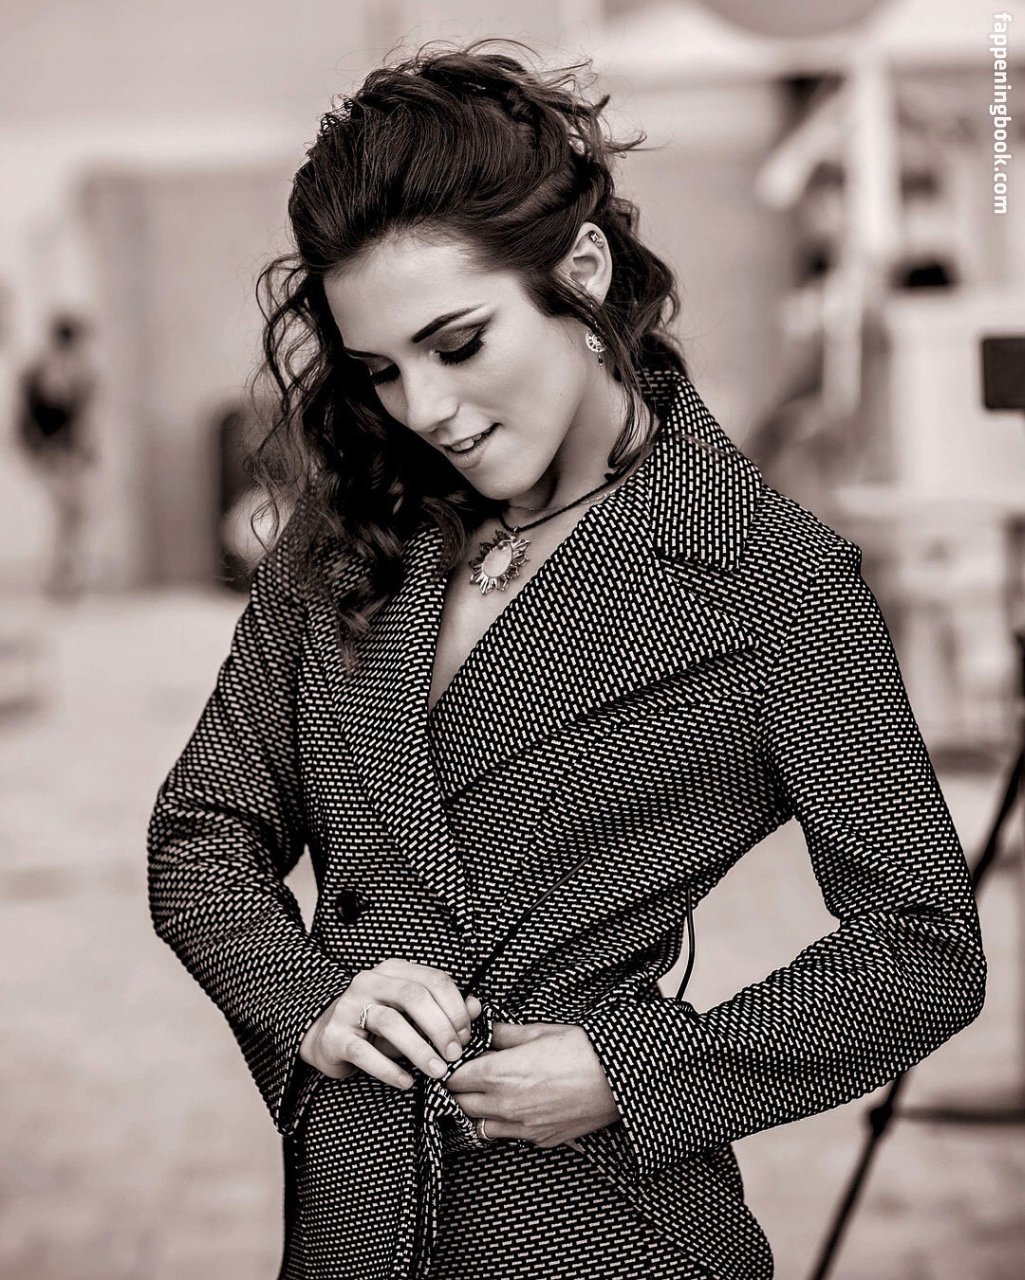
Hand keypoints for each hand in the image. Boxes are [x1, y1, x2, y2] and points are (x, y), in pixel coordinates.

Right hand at [299, 957, 482, 1089]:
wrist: (326, 1036)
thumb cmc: (376, 1024)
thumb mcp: (410, 1014)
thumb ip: (443, 1009)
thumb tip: (476, 1007)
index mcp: (394, 970)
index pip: (434, 980)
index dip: (455, 1008)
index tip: (465, 1036)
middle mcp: (370, 981)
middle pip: (414, 996)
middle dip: (441, 1028)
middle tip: (455, 1055)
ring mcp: (349, 1007)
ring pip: (390, 1022)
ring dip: (420, 1049)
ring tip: (437, 1071)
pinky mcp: (335, 1036)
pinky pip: (365, 1052)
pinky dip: (389, 1069)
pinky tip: (407, 1081)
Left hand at [443, 1021, 620, 1147]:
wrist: (618, 1079)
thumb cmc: (581, 1050)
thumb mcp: (539, 1031)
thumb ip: (505, 1034)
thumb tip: (487, 1029)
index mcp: (499, 1074)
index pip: (455, 1078)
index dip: (453, 1068)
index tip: (458, 1060)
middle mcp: (505, 1105)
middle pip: (462, 1104)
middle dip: (461, 1090)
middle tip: (470, 1074)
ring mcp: (523, 1128)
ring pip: (481, 1126)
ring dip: (480, 1110)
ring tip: (492, 1093)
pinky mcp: (541, 1139)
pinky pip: (510, 1136)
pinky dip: (505, 1124)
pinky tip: (518, 1107)